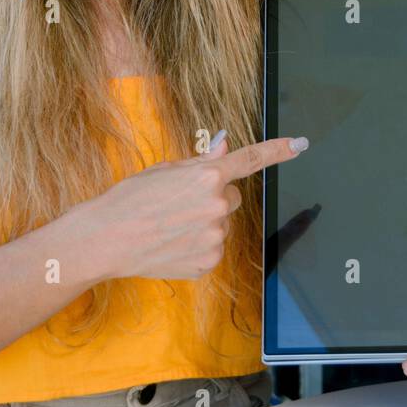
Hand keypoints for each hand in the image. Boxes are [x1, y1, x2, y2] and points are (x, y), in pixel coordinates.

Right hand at [85, 131, 308, 281]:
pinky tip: (172, 243)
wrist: (107, 238)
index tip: (299, 144)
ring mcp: (215, 237)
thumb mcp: (164, 170)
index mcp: (207, 175)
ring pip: (221, 224)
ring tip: (170, 225)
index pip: (250, 159)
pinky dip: (198, 245)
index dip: (278, 150)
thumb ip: (201, 161)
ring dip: (205, 222)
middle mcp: (217, 205)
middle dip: (213, 196)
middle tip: (180, 202)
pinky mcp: (208, 262)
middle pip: (231, 197)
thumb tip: (224, 146)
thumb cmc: (130, 199)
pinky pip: (212, 247)